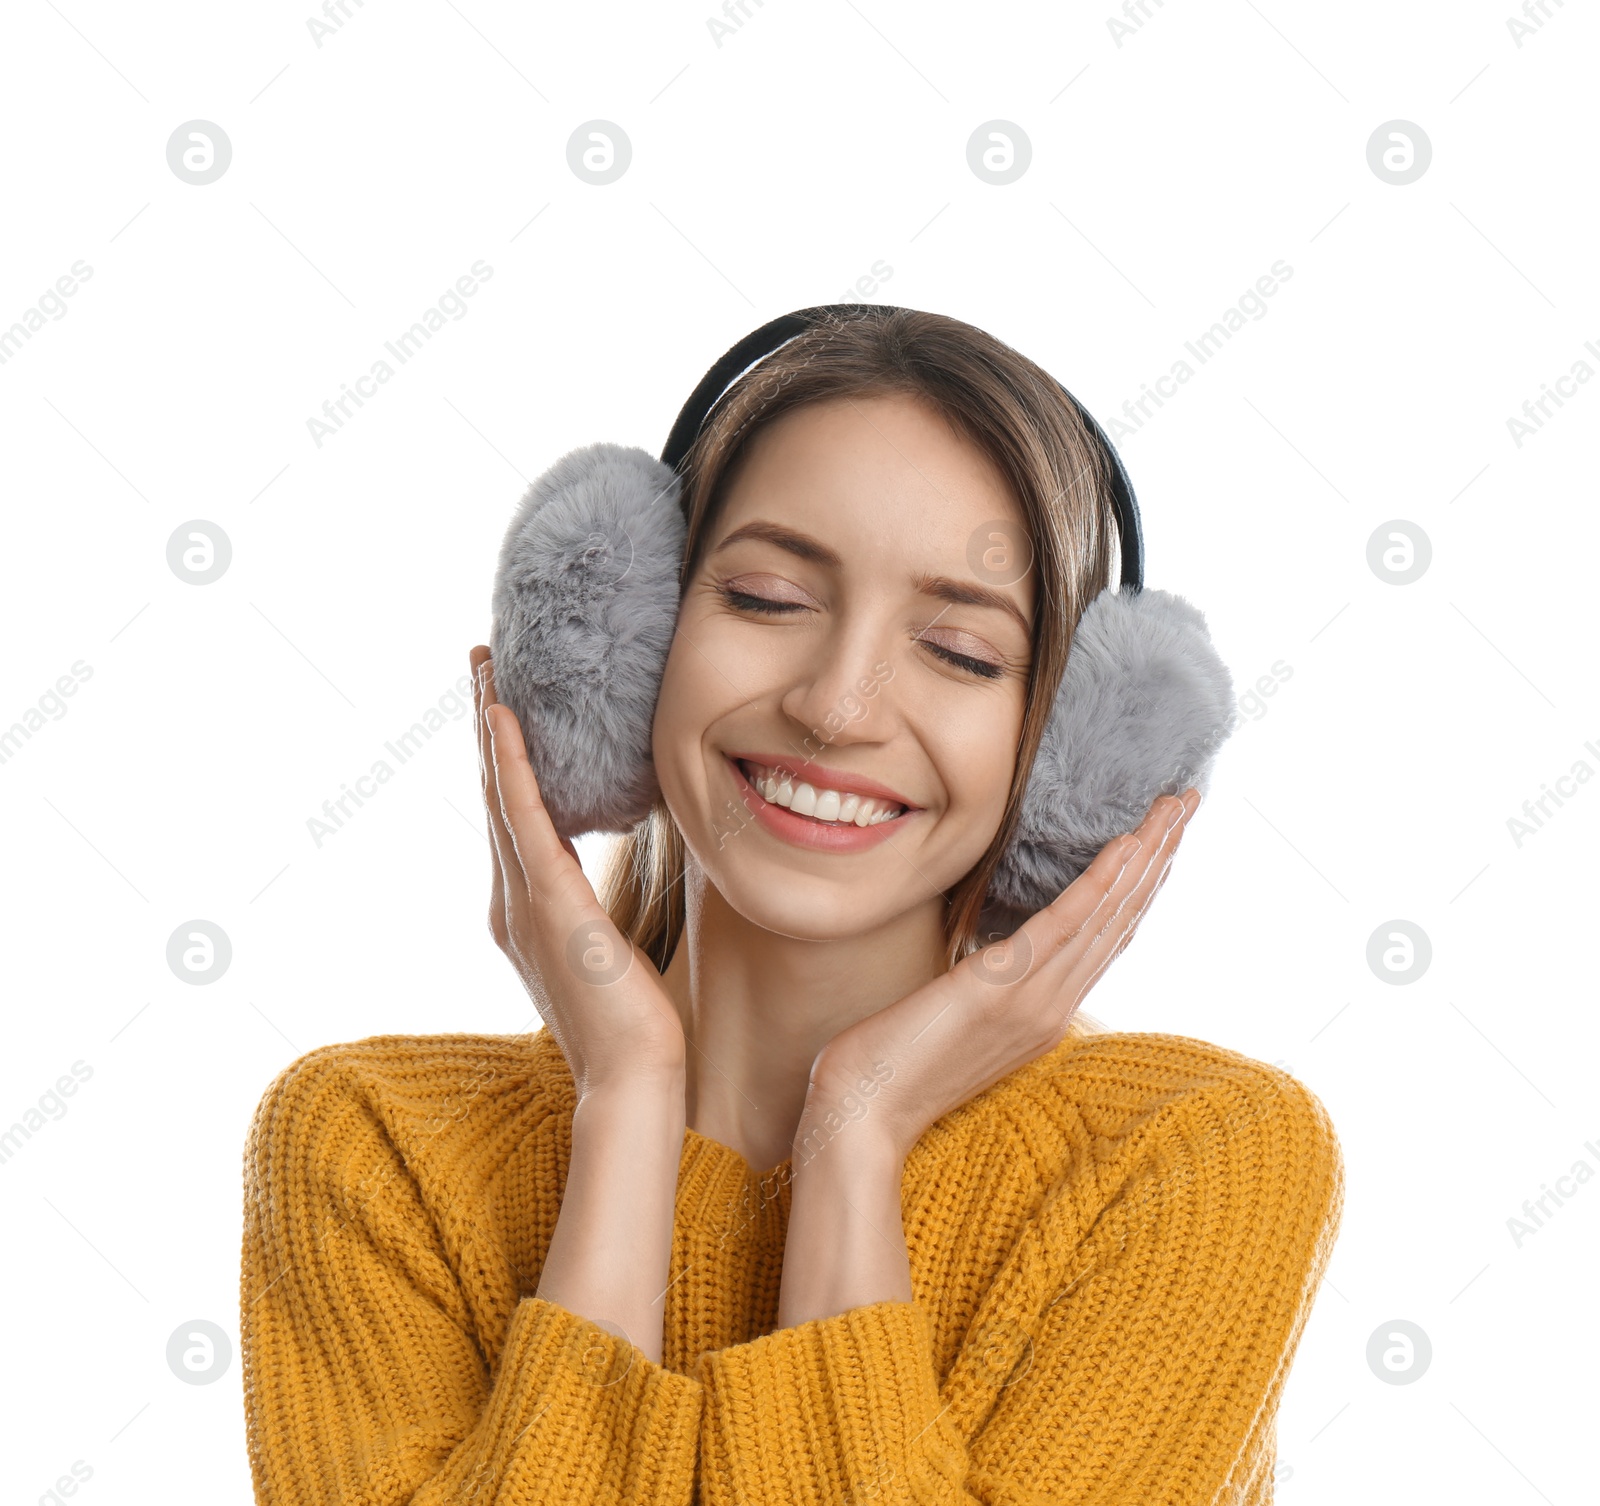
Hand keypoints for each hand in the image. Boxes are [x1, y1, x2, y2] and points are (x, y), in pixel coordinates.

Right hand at [470, 645, 686, 1095]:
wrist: (632, 1078)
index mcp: (529, 910)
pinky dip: (510, 766)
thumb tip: (618, 868)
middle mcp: (512, 902)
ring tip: (485, 670)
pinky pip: (524, 819)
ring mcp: (523, 903)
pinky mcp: (548, 905)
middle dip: (487, 726)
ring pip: (501, 795)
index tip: (503, 703)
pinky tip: (503, 719)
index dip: (504, 757)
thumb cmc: (634, 1022)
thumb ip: (598, 906)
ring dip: (490, 728)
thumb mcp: (612, 948)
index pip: (513, 815)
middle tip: (484, 663)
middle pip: (496, 794)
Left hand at [800, 788, 1200, 1161]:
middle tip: (1188, 804)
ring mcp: (1033, 1000)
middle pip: (1120, 921)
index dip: (1138, 888)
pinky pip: (1064, 927)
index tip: (1161, 842)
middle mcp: (1052, 1006)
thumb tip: (990, 956)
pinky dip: (1100, 884)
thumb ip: (986, 988)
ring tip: (1175, 808)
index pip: (1106, 940)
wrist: (863, 1114)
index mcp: (1043, 1013)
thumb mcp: (954, 1018)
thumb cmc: (892, 1065)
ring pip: (1105, 916)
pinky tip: (1127, 848)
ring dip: (1145, 857)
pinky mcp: (1002, 989)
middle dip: (1158, 858)